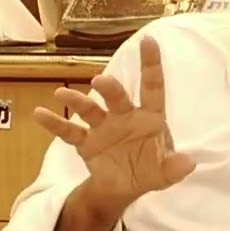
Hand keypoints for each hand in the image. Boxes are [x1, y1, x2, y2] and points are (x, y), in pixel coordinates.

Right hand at [33, 35, 195, 209]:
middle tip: (99, 81)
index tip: (149, 41)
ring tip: (62, 94)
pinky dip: (55, 123)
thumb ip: (174, 168)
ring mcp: (103, 127)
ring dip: (77, 101)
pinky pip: (69, 131)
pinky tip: (40, 114)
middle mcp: (124, 116)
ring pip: (90, 109)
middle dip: (109, 88)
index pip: (152, 88)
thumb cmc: (148, 171)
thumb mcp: (164, 173)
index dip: (151, 65)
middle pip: (117, 97)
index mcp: (149, 118)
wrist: (122, 189)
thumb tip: (189, 163)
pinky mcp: (86, 142)